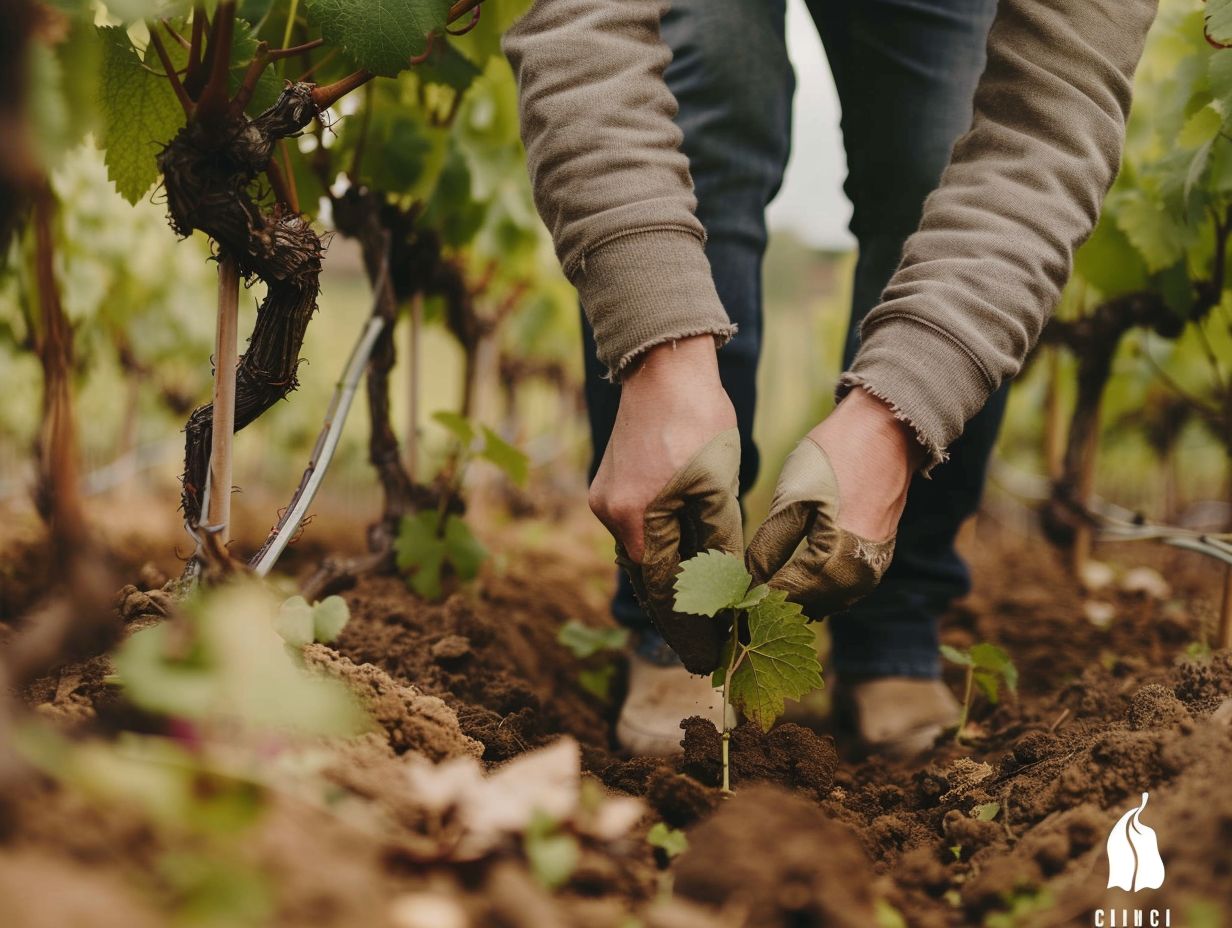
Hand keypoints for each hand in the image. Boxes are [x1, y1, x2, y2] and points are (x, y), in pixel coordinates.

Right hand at [589, 336, 740, 672]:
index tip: (710, 660)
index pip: (666, 593)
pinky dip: (660, 557)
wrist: (663, 365)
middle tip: (705, 655)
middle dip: (678, 618)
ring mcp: (606, 500)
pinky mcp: (611, 486)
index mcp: (637, 520)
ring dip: (670, 589)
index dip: (690, 629)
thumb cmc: (698, 419)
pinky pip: (637, 534)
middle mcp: (611, 516)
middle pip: (648, 582)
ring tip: (698, 621)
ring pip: (642, 559)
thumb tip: (730, 595)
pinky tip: (681, 570)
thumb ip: (719, 543)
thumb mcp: (719, 486)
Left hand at [746, 388, 923, 615]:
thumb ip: (771, 546)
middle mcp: (858, 576)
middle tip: (739, 600)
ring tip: (762, 593)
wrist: (888, 428)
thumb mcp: (793, 499)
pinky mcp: (878, 556)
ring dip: (796, 600)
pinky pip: (843, 588)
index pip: (784, 597)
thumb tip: (749, 580)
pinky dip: (817, 590)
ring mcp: (872, 568)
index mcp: (834, 562)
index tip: (727, 601)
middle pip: (807, 607)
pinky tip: (796, 580)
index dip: (753, 601)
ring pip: (826, 601)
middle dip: (773, 605)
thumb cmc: (835, 457)